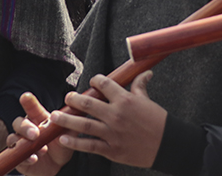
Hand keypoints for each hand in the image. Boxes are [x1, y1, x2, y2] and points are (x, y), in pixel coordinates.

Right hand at [8, 93, 71, 174]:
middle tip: (35, 133)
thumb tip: (80, 110)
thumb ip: (71, 123)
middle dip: (25, 127)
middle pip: (19, 123)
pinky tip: (34, 158)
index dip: (28, 102)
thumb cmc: (61, 146)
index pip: (32, 109)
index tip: (26, 97)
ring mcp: (21, 143)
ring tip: (42, 149)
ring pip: (14, 138)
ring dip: (25, 143)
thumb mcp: (68, 135)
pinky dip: (25, 158)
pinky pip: (16, 156)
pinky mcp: (18, 157)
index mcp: (39, 120)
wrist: (57, 167)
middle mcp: (28, 129)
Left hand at [42, 73, 165, 167]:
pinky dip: (75, 142)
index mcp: (125, 100)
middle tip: (67, 97)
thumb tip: (145, 72)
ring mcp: (112, 133)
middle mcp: (116, 115)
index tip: (91, 82)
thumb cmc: (158, 121)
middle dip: (74, 99)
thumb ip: (140, 86)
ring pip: (84, 125)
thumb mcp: (148, 101)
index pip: (104, 85)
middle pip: (88, 104)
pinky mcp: (111, 149)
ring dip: (66, 120)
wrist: (167, 144)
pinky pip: (89, 145)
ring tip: (53, 116)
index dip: (95, 81)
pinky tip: (63, 139)